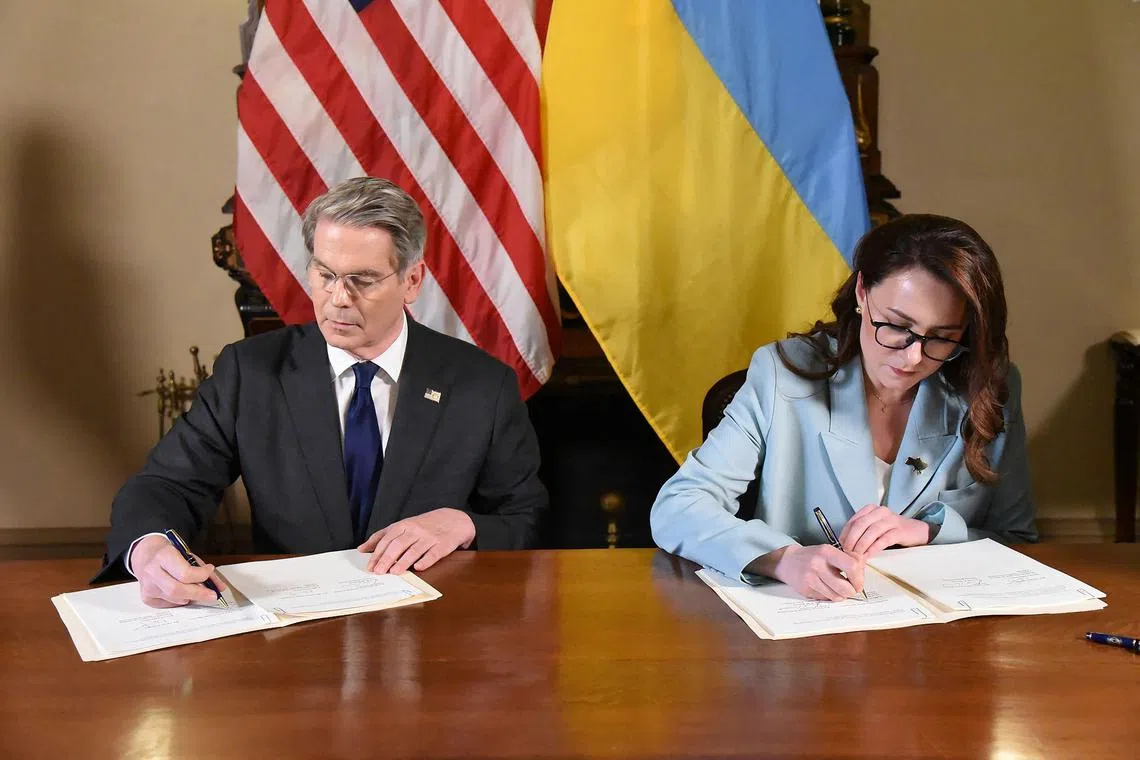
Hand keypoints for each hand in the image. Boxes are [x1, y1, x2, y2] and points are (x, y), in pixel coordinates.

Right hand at [130, 534, 227, 607]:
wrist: (146, 555)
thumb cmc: (170, 554)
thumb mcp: (187, 555)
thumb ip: (204, 570)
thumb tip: (220, 588)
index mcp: (163, 556)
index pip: (184, 573)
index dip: (201, 575)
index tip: (209, 572)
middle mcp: (152, 572)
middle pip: (178, 590)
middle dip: (199, 594)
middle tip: (212, 595)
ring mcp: (147, 586)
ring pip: (175, 599)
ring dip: (191, 597)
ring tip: (196, 590)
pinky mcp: (147, 597)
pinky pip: (169, 604)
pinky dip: (180, 600)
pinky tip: (182, 593)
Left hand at [358, 508, 475, 574]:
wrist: (453, 520)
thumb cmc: (423, 526)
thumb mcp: (403, 526)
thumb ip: (383, 536)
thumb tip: (362, 549)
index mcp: (404, 525)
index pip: (387, 539)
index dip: (378, 553)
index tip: (370, 566)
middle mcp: (415, 530)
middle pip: (398, 545)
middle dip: (387, 559)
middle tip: (379, 572)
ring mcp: (429, 538)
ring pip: (414, 550)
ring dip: (403, 562)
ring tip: (394, 572)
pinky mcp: (442, 545)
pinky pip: (433, 554)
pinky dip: (425, 561)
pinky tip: (418, 568)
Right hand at [768, 544, 864, 600]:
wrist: (787, 562)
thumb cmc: (813, 557)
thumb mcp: (830, 551)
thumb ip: (848, 558)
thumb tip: (863, 570)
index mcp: (827, 552)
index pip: (852, 566)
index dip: (859, 578)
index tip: (859, 583)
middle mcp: (818, 564)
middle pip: (845, 587)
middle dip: (852, 591)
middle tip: (851, 589)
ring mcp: (810, 577)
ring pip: (836, 596)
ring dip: (841, 595)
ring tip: (837, 588)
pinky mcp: (805, 589)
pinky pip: (826, 598)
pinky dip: (829, 596)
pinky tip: (825, 588)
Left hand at [839, 505, 932, 557]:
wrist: (916, 531)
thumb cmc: (892, 530)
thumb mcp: (875, 528)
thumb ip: (861, 532)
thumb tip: (845, 545)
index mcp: (871, 509)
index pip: (853, 520)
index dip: (845, 534)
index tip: (841, 546)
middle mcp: (880, 512)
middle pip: (860, 525)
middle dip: (851, 540)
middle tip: (847, 553)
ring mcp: (891, 520)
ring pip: (872, 532)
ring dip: (862, 545)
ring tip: (857, 556)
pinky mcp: (900, 530)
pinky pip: (884, 539)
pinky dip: (874, 548)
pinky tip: (869, 555)